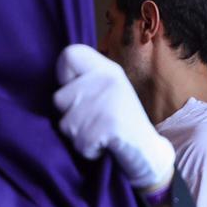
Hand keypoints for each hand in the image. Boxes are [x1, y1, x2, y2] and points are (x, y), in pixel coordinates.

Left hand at [52, 44, 175, 192]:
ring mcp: (108, 102)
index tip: (76, 94)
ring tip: (101, 133)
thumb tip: (57, 83)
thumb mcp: (106, 92)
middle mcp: (107, 80)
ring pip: (66, 125)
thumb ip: (84, 81)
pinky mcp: (109, 126)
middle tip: (95, 121)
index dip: (64, 77)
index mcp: (107, 69)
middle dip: (70, 118)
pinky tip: (106, 145)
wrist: (148, 151)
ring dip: (79, 137)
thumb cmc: (121, 123)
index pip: (69, 55)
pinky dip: (90, 151)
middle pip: (58, 98)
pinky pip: (80, 144)